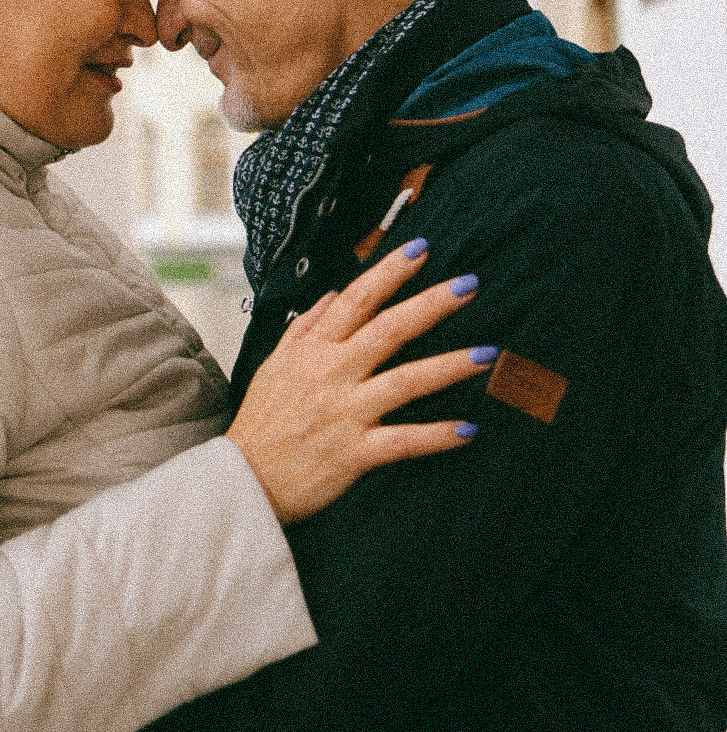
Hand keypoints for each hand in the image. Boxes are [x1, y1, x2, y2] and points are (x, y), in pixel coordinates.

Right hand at [227, 243, 487, 522]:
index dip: (389, 272)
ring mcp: (346, 413)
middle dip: (432, 304)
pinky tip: (469, 429)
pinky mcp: (355, 453)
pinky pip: (404, 440)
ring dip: (449, 366)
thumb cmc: (261, 423)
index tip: (420, 249)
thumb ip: (305, 327)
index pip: (356, 300)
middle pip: (389, 330)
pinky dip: (437, 435)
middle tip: (469, 285)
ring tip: (487, 353)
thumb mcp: (274, 364)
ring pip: (406, 382)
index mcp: (314, 350)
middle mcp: (332, 374)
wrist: (242, 481)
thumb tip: (334, 294)